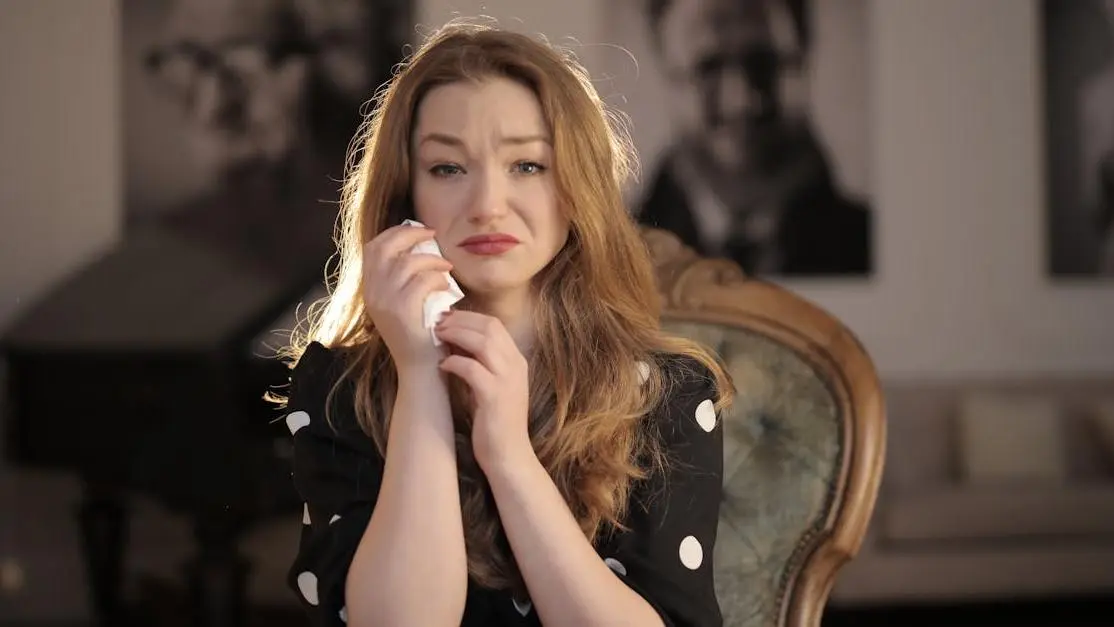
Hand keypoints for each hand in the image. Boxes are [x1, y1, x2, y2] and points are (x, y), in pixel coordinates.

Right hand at [362, 224, 454, 370]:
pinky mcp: (403, 312)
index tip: (416, 230)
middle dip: (409, 236)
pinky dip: (437, 277)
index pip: (373, 248)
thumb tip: (421, 246)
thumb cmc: (421, 332)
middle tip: (432, 235)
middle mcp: (372, 294)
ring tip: (446, 266)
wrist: (420, 368)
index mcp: (370, 289)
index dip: (394, 233)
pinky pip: (422, 281)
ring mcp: (385, 303)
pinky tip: (447, 284)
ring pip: (406, 263)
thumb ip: (405, 278)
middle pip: (384, 248)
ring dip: (431, 259)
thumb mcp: (405, 301)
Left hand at [433, 311, 532, 470]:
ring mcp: (507, 380)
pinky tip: (442, 365)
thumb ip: (480, 364)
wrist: (508, 456)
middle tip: (437, 323)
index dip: (468, 317)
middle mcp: (516, 366)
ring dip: (456, 335)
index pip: (494, 324)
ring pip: (483, 342)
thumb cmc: (494, 422)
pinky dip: (454, 362)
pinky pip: (472, 368)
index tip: (446, 318)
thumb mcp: (490, 386)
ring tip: (437, 337)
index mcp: (516, 361)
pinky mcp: (495, 396)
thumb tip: (454, 342)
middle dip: (460, 320)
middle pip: (489, 327)